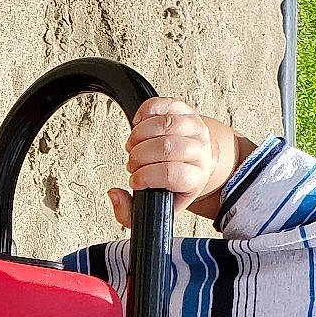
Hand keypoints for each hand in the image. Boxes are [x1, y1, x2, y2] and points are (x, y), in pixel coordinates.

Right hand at [108, 96, 217, 227]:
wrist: (198, 163)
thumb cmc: (175, 185)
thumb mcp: (158, 207)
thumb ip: (129, 212)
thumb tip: (114, 195)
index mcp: (196, 178)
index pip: (170, 174)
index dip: (146, 177)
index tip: (135, 181)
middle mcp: (200, 151)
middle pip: (166, 148)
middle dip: (140, 156)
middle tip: (134, 163)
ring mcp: (195, 128)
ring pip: (164, 125)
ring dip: (139, 136)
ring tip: (135, 146)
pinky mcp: (185, 110)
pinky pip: (163, 104)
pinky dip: (144, 113)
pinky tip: (139, 125)